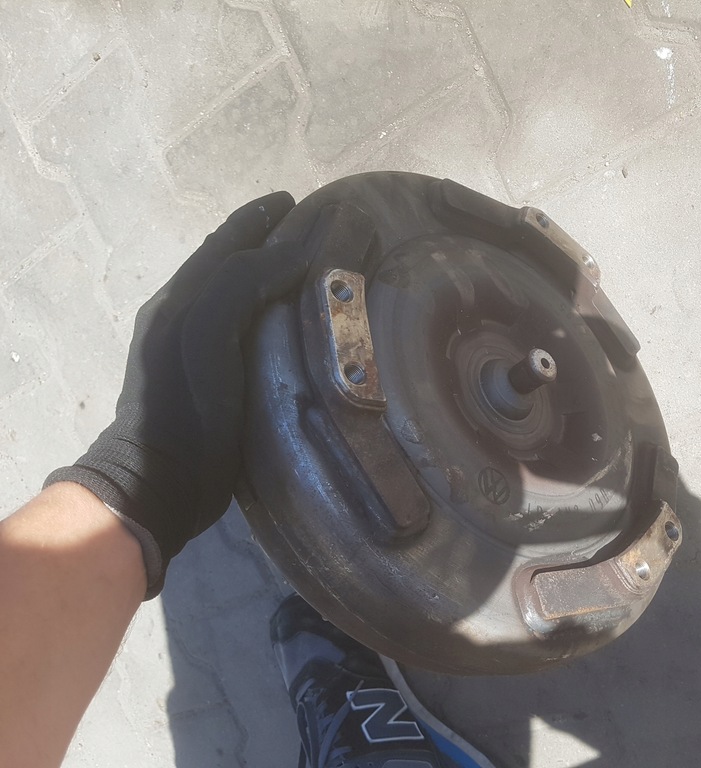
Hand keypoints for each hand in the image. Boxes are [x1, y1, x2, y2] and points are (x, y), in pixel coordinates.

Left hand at [46, 192, 309, 596]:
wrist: (160, 483)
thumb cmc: (187, 406)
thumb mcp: (208, 332)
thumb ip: (240, 282)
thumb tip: (292, 254)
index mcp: (181, 298)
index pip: (227, 243)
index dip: (261, 219)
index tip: (300, 203)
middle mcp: (182, 314)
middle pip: (228, 262)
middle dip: (265, 239)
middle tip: (313, 231)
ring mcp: (191, 348)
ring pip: (235, 293)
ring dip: (268, 273)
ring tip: (310, 269)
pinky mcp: (208, 380)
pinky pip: (241, 327)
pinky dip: (268, 309)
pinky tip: (293, 321)